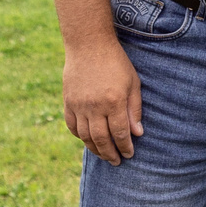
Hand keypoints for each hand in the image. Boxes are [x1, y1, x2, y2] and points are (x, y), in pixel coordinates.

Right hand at [64, 39, 144, 164]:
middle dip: (110, 154)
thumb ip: (134, 109)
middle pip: (102, 139)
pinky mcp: (68, 101)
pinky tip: (88, 140)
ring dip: (95, 149)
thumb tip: (137, 134)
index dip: (125, 147)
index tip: (129, 154)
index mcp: (114, 101)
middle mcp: (95, 106)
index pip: (120, 133)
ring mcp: (79, 105)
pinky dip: (79, 136)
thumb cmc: (116, 62)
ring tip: (103, 155)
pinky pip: (72, 126)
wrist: (88, 44)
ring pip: (85, 136)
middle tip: (116, 161)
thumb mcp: (132, 83)